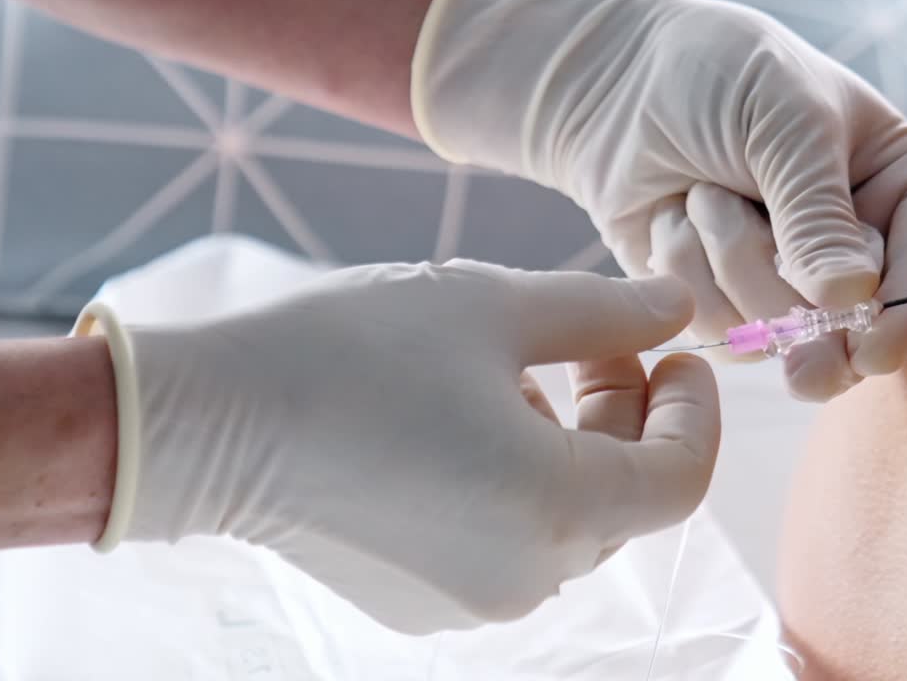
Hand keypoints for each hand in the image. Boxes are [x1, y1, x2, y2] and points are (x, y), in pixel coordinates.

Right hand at [75, 260, 717, 633]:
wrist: (212, 417)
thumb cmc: (356, 349)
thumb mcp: (494, 306)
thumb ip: (605, 311)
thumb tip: (677, 308)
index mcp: (554, 508)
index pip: (679, 478)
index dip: (694, 409)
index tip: (673, 346)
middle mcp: (523, 577)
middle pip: (623, 496)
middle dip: (627, 409)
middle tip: (594, 334)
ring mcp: (469, 600)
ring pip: (566, 516)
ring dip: (570, 439)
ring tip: (512, 366)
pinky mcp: (420, 599)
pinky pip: (507, 538)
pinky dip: (517, 475)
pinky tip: (463, 414)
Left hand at [412, 0, 906, 399]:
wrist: (614, 78)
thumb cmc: (714, 73)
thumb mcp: (782, 121)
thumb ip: (818, 213)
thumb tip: (853, 302)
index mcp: (897, 180)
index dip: (906, 316)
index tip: (870, 352)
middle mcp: (852, 238)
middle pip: (857, 322)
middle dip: (794, 295)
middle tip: (790, 340)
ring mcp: (786, 275)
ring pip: (777, 328)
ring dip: (726, 257)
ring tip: (704, 190)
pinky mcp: (723, 296)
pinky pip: (718, 327)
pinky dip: (686, 268)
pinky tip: (674, 214)